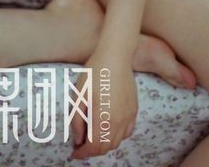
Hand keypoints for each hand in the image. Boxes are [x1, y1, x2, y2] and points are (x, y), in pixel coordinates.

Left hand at [68, 46, 138, 160]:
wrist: (116, 56)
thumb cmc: (95, 72)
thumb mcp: (79, 95)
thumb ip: (77, 120)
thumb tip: (78, 139)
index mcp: (103, 119)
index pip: (93, 147)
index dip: (82, 153)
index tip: (74, 152)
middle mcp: (119, 122)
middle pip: (106, 148)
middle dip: (92, 151)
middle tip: (81, 145)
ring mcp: (129, 116)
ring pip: (117, 142)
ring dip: (104, 145)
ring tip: (92, 137)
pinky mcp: (134, 110)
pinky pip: (127, 132)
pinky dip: (117, 137)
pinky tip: (108, 129)